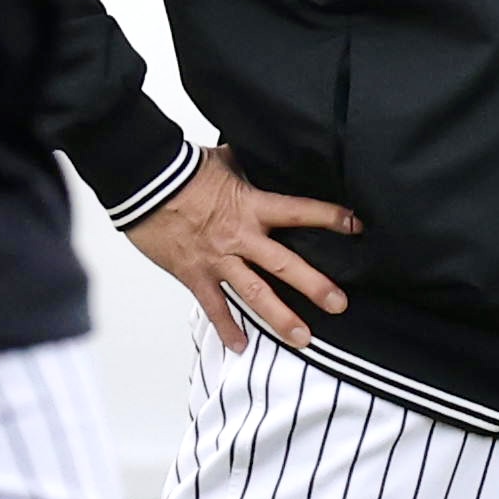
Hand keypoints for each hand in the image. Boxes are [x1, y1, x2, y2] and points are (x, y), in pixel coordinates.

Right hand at [122, 149, 359, 354]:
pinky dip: (226, 327)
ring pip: (254, 293)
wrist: (142, 181)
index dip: (329, 217)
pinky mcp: (193, 274)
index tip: (355, 226)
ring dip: (280, 317)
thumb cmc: (182, 168)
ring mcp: (217, 259)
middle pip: (284, 264)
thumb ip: (249, 166)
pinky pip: (213, 306)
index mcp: (252, 206)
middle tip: (339, 305)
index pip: (300, 212)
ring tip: (303, 339)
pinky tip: (240, 345)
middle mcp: (240, 237)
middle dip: (314, 286)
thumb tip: (264, 153)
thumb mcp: (224, 161)